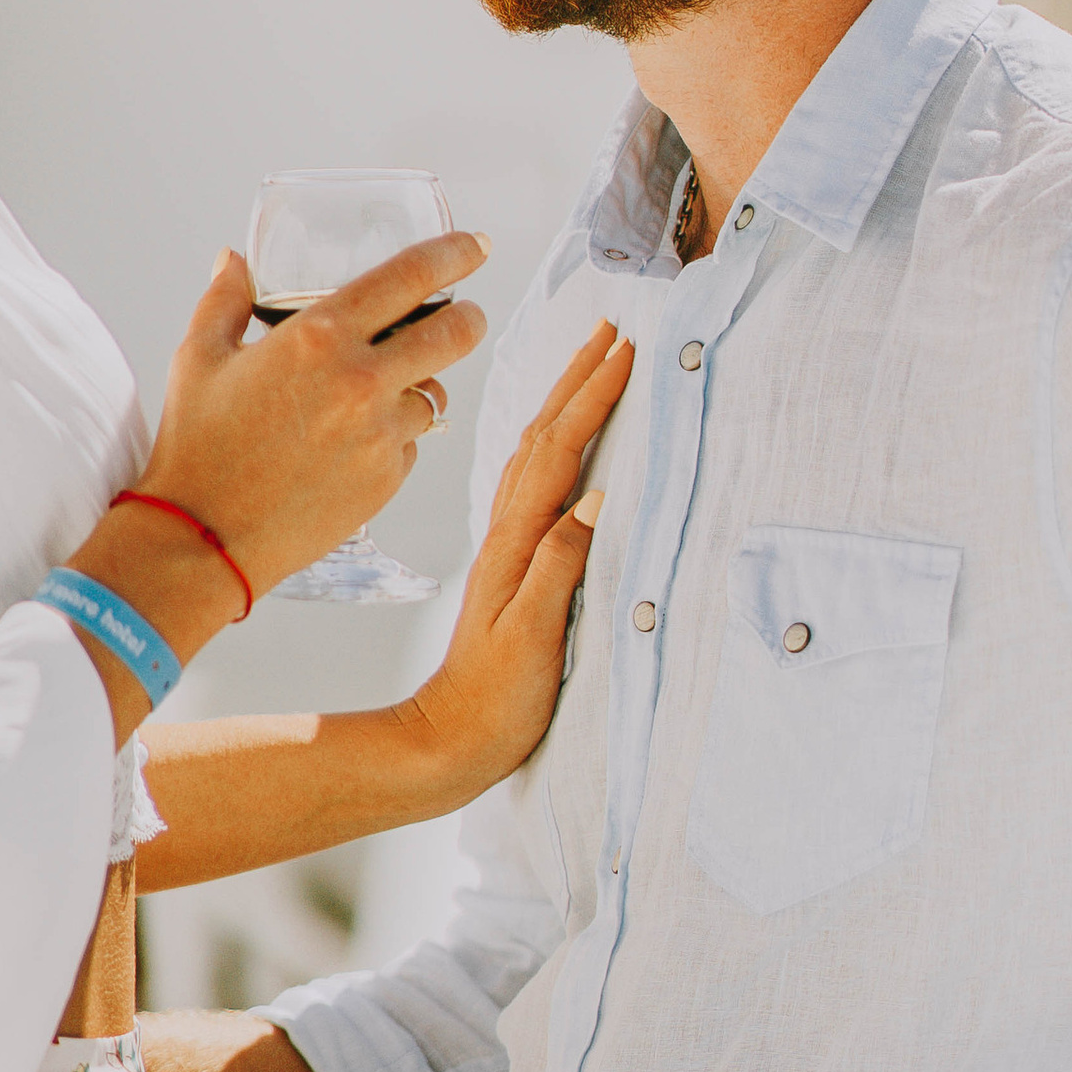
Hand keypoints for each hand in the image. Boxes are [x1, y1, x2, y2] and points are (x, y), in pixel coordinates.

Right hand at [137, 232, 487, 599]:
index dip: (453, 254)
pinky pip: (410, 443)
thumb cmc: (198, 450)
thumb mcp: (199, 359)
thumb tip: (231, 262)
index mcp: (318, 337)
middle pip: (454, 334)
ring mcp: (380, 434)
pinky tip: (352, 443)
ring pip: (433, 394)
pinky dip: (394, 436)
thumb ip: (225, 300)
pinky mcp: (387, 479)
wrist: (205, 537)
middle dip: (469, 318)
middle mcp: (361, 381)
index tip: (474, 247)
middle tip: (466, 316)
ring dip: (419, 385)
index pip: (410, 277)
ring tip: (378, 393)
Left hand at [394, 325, 633, 804]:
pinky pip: (531, 485)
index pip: (559, 452)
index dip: (592, 398)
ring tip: (591, 363)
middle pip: (543, 436)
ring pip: (534, 454)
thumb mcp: (532, 639)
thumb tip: (595, 500)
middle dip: (578, 379)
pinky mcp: (511, 566)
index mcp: (516, 544)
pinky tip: (561, 440)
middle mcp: (508, 536)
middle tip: (611, 330)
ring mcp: (506, 548)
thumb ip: (560, 568)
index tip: (624, 350)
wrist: (446, 742)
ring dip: (563, 402)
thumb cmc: (494, 704)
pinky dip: (552, 445)